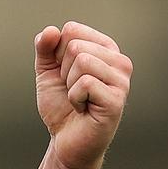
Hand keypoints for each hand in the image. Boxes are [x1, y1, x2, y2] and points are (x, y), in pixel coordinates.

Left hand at [34, 22, 132, 168]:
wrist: (64, 139)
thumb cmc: (60, 103)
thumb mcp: (46, 70)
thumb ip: (45, 47)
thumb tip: (51, 30)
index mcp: (105, 49)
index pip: (72, 29)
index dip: (57, 52)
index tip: (65, 72)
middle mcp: (120, 61)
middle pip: (75, 45)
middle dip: (62, 69)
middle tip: (72, 89)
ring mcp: (122, 81)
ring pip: (82, 60)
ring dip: (69, 83)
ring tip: (79, 98)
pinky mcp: (117, 100)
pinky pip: (85, 83)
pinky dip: (74, 97)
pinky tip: (83, 108)